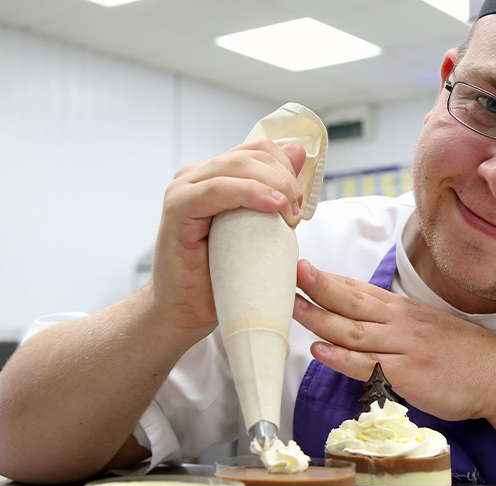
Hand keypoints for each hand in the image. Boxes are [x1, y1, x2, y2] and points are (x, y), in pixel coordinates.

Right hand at [148, 140, 306, 342]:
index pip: (261, 149)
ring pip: (238, 166)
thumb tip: (298, 151)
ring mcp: (184, 189)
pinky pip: (216, 189)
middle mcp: (198, 175)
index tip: (300, 204)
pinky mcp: (177, 209)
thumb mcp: (262, 227)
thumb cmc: (224, 273)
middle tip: (296, 215)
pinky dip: (248, 193)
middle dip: (286, 180)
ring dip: (274, 187)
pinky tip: (273, 205)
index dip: (288, 170)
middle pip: (254, 155)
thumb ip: (277, 189)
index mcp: (218, 174)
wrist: (188, 309)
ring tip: (288, 217)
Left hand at [293, 259, 495, 421]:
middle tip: (292, 272)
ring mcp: (404, 347)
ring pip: (353, 330)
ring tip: (293, 307)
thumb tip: (366, 323)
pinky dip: (340, 357)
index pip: (361, 290)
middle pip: (352, 302)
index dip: (331, 279)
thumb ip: (398, 324)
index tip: (304, 267)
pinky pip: (367, 364)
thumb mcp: (430, 327)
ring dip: (320, 318)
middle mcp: (401, 323)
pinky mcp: (407, 374)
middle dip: (319, 286)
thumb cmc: (466, 355)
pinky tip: (319, 350)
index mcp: (405, 311)